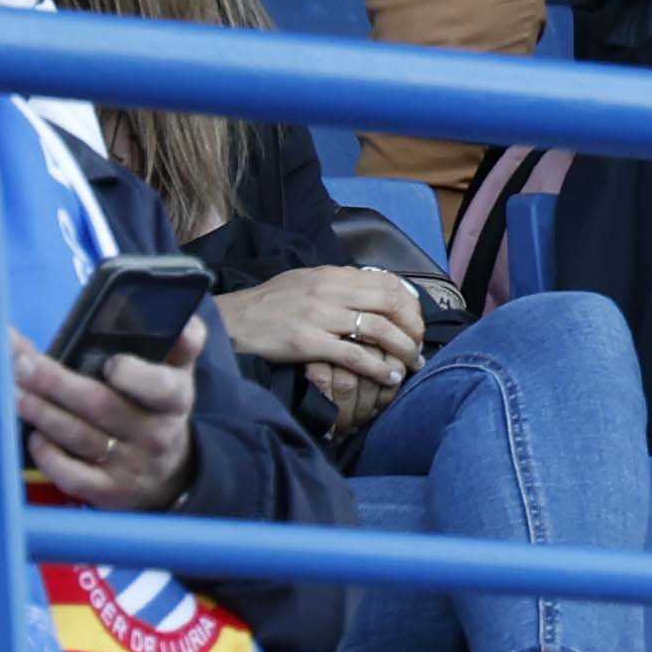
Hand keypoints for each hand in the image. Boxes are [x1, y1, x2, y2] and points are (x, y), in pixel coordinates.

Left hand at [13, 321, 201, 512]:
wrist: (170, 474)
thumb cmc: (159, 408)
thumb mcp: (175, 374)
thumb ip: (173, 341)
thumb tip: (160, 312)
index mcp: (175, 398)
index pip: (162, 386)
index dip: (136, 376)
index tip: (110, 363)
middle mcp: (155, 433)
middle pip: (103, 406)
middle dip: (59, 383)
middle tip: (24, 364)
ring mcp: (130, 465)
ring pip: (82, 437)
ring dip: (45, 414)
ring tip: (16, 393)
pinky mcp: (108, 491)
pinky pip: (74, 477)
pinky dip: (50, 457)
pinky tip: (34, 437)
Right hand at [219, 264, 429, 427]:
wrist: (232, 320)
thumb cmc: (268, 304)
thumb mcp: (305, 281)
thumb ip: (337, 285)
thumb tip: (371, 290)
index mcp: (331, 274)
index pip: (386, 281)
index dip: (409, 303)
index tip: (416, 322)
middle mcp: (329, 290)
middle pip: (390, 302)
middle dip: (413, 326)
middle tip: (419, 346)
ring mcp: (319, 316)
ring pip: (378, 328)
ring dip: (402, 349)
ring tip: (412, 364)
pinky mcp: (308, 342)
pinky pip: (354, 354)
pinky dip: (378, 367)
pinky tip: (390, 377)